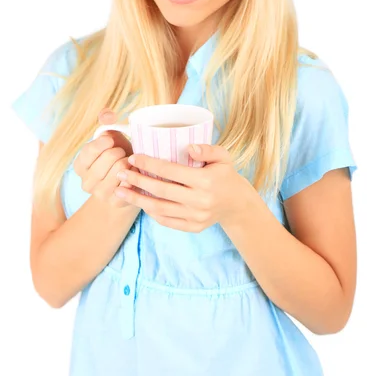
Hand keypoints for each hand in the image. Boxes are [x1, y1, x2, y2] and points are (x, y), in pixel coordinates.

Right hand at [73, 108, 136, 207]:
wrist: (127, 181)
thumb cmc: (118, 154)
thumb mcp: (110, 136)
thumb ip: (106, 120)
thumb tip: (107, 115)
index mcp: (80, 165)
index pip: (90, 150)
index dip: (105, 142)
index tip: (111, 141)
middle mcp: (86, 182)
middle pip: (109, 157)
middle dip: (120, 151)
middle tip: (122, 154)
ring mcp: (100, 194)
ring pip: (120, 169)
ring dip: (129, 162)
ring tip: (128, 163)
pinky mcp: (115, 202)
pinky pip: (130, 183)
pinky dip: (135, 174)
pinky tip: (133, 174)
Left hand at [115, 144, 253, 231]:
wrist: (237, 203)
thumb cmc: (225, 175)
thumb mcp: (223, 156)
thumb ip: (207, 149)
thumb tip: (188, 148)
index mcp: (205, 181)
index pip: (170, 171)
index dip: (149, 164)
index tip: (133, 157)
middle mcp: (200, 201)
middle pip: (161, 191)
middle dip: (137, 181)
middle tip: (120, 173)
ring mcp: (196, 217)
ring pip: (160, 209)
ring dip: (137, 200)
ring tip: (120, 191)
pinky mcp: (193, 227)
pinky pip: (167, 221)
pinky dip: (151, 212)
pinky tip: (139, 202)